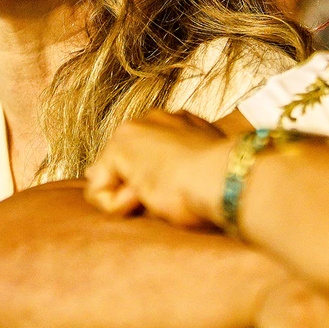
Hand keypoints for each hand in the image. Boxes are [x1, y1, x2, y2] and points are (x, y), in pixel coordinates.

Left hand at [83, 110, 234, 228]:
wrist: (226, 177)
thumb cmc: (222, 187)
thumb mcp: (200, 177)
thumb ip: (169, 174)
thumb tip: (127, 184)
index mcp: (181, 125)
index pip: (151, 156)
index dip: (156, 182)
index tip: (182, 189)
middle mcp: (154, 121)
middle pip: (126, 166)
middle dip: (137, 187)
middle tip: (172, 193)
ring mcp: (133, 132)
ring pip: (111, 181)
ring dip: (133, 198)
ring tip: (164, 194)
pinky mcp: (117, 149)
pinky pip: (102, 193)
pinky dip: (122, 206)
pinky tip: (148, 196)